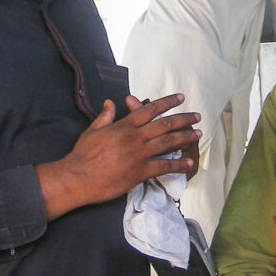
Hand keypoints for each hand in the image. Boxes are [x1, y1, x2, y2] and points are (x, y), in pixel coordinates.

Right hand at [36, 94, 200, 218]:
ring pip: (168, 142)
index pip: (150, 109)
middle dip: (183, 119)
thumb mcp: (92, 130)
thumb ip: (105, 116)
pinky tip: (188, 162)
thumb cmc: (82, 155)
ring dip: (185, 137)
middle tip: (197, 117)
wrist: (77, 178)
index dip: (167, 102)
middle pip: (165, 124)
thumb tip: (110, 102)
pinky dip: (177, 164)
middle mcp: (135, 137)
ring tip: (198, 134)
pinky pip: (163, 166)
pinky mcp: (140, 172)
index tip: (180, 98)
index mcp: (124, 125)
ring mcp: (139, 154)